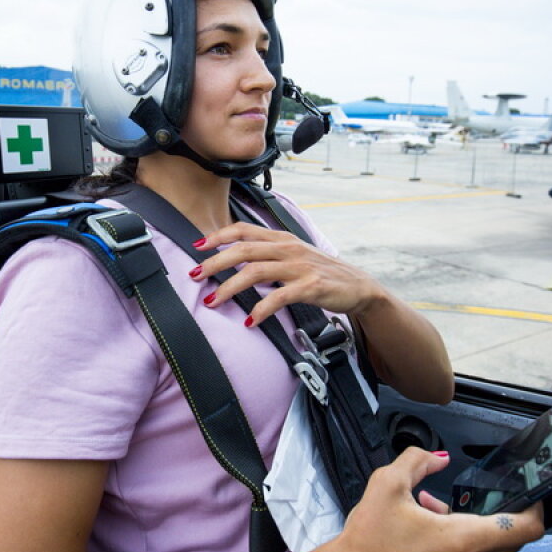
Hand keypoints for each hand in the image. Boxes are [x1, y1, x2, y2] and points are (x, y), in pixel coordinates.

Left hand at [191, 222, 381, 325]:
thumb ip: (268, 254)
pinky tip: (250, 321)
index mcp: (282, 238)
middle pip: (243, 250)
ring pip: (255, 272)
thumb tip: (235, 260)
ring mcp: (299, 266)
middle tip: (194, 275)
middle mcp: (288, 248)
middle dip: (214, 263)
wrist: (357, 286)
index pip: (243, 230)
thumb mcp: (293, 255)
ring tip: (212, 301)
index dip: (218, 236)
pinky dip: (260, 309)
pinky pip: (278, 297)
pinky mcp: (310, 287)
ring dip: (229, 287)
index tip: (196, 246)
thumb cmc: (321, 272)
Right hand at [327, 447, 544, 551]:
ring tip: (438, 508)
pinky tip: (433, 525)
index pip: (526, 528)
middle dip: (498, 512)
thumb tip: (438, 458)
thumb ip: (418, 460)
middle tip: (475, 494)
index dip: (535, 505)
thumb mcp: (388, 483)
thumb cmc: (368, 539)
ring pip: (494, 550)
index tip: (531, 491)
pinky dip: (465, 543)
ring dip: (478, 526)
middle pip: (513, 538)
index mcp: (464, 541)